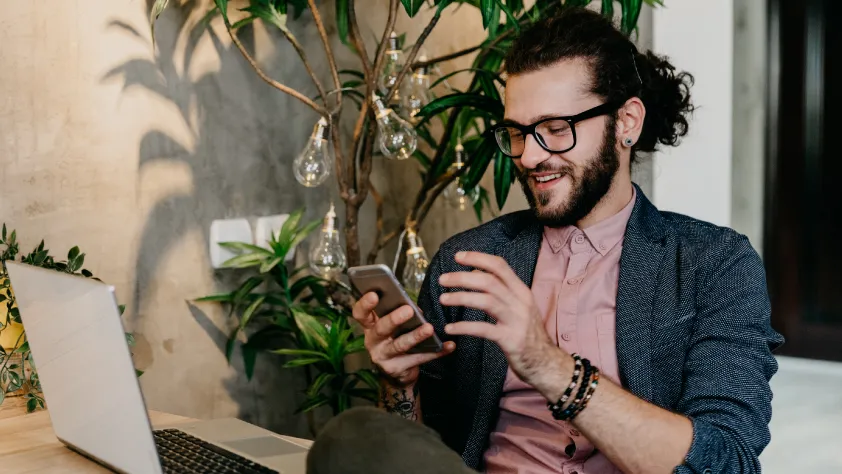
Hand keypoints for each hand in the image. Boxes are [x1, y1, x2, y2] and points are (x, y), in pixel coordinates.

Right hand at [352, 292, 455, 386]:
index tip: (374, 294)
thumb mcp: (393, 326)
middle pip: (381, 329)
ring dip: (416, 336)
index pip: (360, 314)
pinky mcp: (396, 368)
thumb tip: (414, 308)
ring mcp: (383, 356)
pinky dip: (435, 352)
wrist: (397, 372)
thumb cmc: (396, 339)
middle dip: (394, 319)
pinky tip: (448, 346)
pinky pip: (418, 358)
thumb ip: (400, 313)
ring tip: (429, 328)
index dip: (365, 304)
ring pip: (399, 345)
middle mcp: (373, 341)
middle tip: (408, 310)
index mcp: (370, 326)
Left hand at [438, 251, 570, 396]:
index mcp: (521, 291)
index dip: (477, 258)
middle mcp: (520, 302)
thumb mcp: (520, 306)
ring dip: (461, 298)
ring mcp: (516, 320)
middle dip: (462, 278)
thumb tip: (475, 272)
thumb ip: (501, 290)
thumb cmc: (528, 333)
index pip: (499, 266)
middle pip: (488, 281)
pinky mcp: (510, 339)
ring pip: (486, 301)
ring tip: (443, 299)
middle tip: (443, 279)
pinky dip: (464, 327)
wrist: (546, 361)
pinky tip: (450, 328)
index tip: (458, 256)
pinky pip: (483, 329)